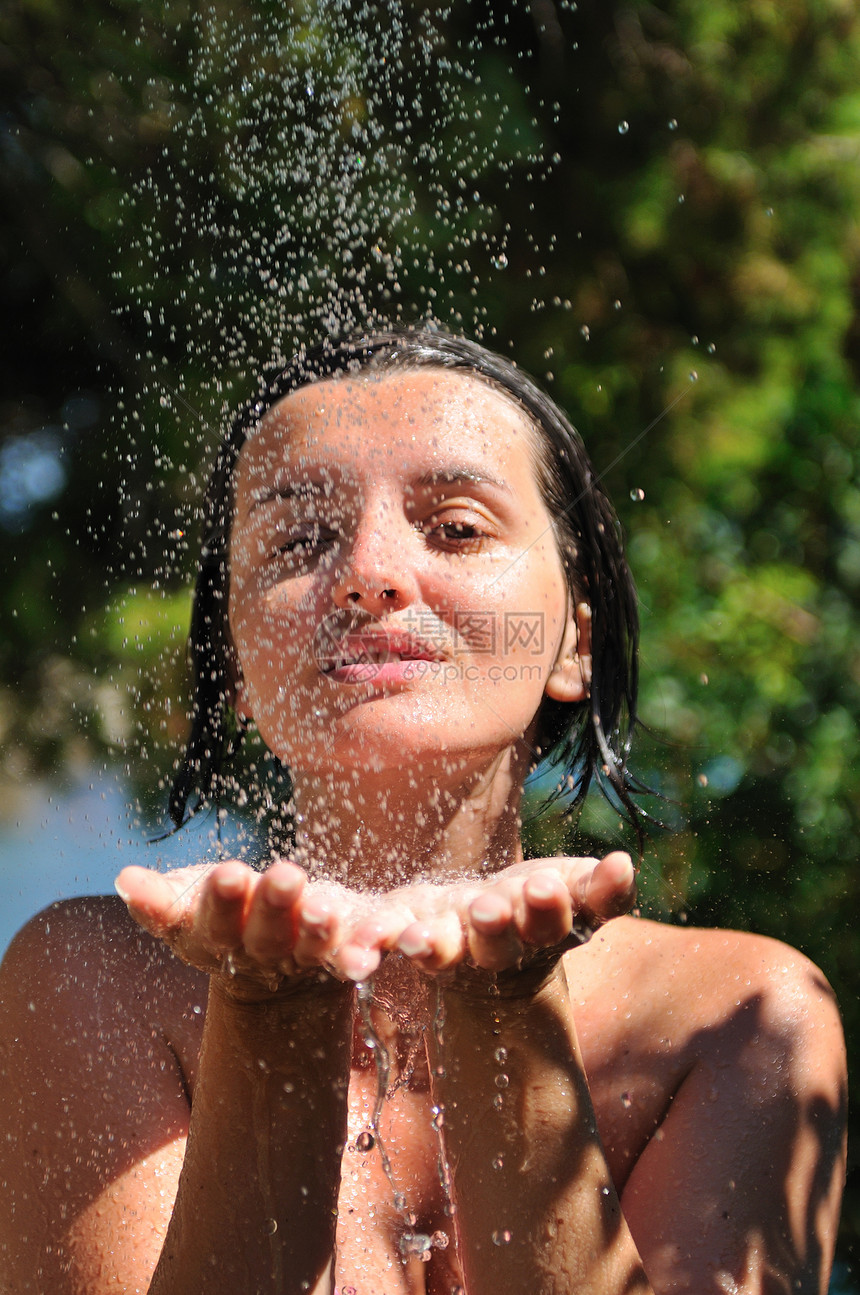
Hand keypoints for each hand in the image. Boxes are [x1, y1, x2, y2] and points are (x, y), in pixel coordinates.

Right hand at [114, 860, 376, 997]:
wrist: (272, 963)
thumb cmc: (222, 913)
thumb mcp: (187, 905)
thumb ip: (158, 899)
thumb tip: (125, 878)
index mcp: (215, 939)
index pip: (213, 923)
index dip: (222, 903)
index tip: (230, 873)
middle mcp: (260, 955)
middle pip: (266, 935)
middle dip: (276, 906)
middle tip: (287, 876)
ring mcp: (304, 958)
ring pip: (313, 946)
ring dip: (320, 929)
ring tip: (326, 904)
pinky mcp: (345, 954)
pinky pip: (358, 954)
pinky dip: (369, 950)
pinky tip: (383, 942)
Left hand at [338, 851, 635, 981]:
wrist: (479, 924)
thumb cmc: (536, 898)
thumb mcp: (573, 888)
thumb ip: (601, 887)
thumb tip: (626, 863)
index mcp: (541, 932)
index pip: (554, 924)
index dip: (550, 909)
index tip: (545, 884)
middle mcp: (494, 948)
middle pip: (496, 945)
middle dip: (493, 928)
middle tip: (488, 908)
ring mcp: (447, 946)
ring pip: (438, 952)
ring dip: (429, 946)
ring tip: (413, 938)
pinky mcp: (401, 934)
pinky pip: (384, 938)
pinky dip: (370, 938)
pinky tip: (359, 940)